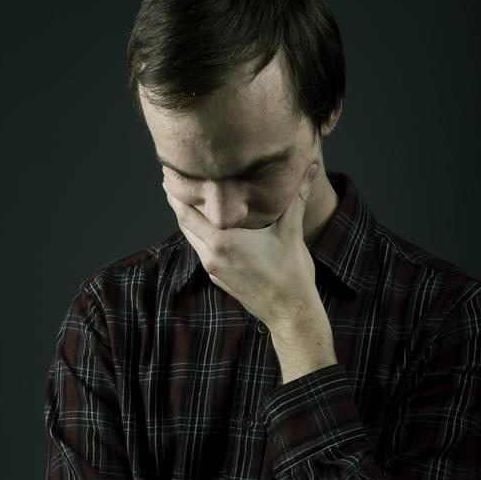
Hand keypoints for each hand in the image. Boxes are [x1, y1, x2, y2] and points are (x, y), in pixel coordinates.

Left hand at [162, 164, 322, 328]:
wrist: (290, 313)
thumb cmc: (291, 274)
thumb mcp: (291, 232)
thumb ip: (296, 196)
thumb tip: (311, 166)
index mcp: (223, 241)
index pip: (186, 213)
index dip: (175, 193)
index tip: (169, 174)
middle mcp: (212, 256)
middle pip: (184, 224)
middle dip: (178, 203)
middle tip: (174, 181)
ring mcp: (214, 270)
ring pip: (193, 240)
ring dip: (189, 221)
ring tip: (188, 201)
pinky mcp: (219, 279)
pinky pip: (204, 253)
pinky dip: (202, 237)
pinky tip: (211, 228)